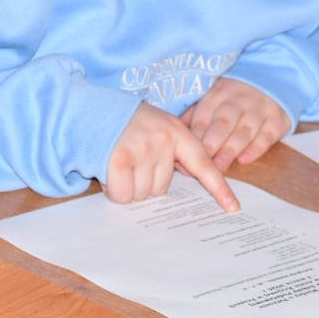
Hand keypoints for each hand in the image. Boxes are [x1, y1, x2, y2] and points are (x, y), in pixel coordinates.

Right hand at [105, 102, 239, 209]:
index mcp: (177, 132)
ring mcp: (142, 149)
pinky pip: (123, 195)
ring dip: (127, 186)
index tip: (233, 209)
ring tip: (118, 162)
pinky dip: (113, 190)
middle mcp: (163, 139)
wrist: (86, 109)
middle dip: (142, 182)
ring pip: (142, 195)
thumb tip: (187, 182)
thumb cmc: (122, 123)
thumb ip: (173, 150)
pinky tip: (107, 170)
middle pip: (161, 189)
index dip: (219, 188)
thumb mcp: (154, 127)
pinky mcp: (119, 159)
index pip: (203, 164)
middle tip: (130, 160)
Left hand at [179, 77, 290, 170]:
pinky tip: (245, 159)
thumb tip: (173, 136)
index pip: (203, 117)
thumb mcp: (212, 98)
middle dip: (211, 144)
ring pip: (244, 130)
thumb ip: (193, 116)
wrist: (270, 80)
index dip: (194, 138)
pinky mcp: (277, 119)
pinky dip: (257, 147)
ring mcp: (259, 109)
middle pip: (222, 123)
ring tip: (220, 167)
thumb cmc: (233, 98)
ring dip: (231, 149)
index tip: (184, 156)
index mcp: (217, 94)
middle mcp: (238, 99)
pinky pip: (267, 134)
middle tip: (202, 163)